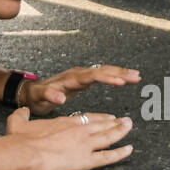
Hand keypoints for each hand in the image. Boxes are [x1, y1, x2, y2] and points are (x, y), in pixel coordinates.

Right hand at [5, 106, 133, 169]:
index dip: (99, 117)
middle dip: (115, 122)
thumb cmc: (20, 139)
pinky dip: (120, 153)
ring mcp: (84, 145)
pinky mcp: (86, 161)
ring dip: (121, 131)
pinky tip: (129, 150)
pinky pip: (108, 157)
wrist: (25, 153)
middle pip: (102, 125)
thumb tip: (22, 110)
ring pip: (109, 137)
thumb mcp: (18, 121)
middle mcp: (78, 131)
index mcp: (65, 122)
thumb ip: (22, 115)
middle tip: (126, 120)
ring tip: (130, 127)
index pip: (87, 118)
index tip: (108, 117)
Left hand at [21, 65, 140, 115]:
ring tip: (136, 76)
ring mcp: (81, 76)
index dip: (106, 78)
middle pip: (102, 71)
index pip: (92, 76)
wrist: (33, 93)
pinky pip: (102, 75)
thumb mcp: (40, 98)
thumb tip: (60, 98)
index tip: (120, 81)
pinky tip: (125, 78)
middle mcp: (78, 74)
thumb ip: (49, 96)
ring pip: (104, 71)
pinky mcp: (83, 80)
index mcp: (70, 79)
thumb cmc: (37, 96)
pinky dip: (114, 76)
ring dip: (120, 73)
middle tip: (135, 76)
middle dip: (119, 73)